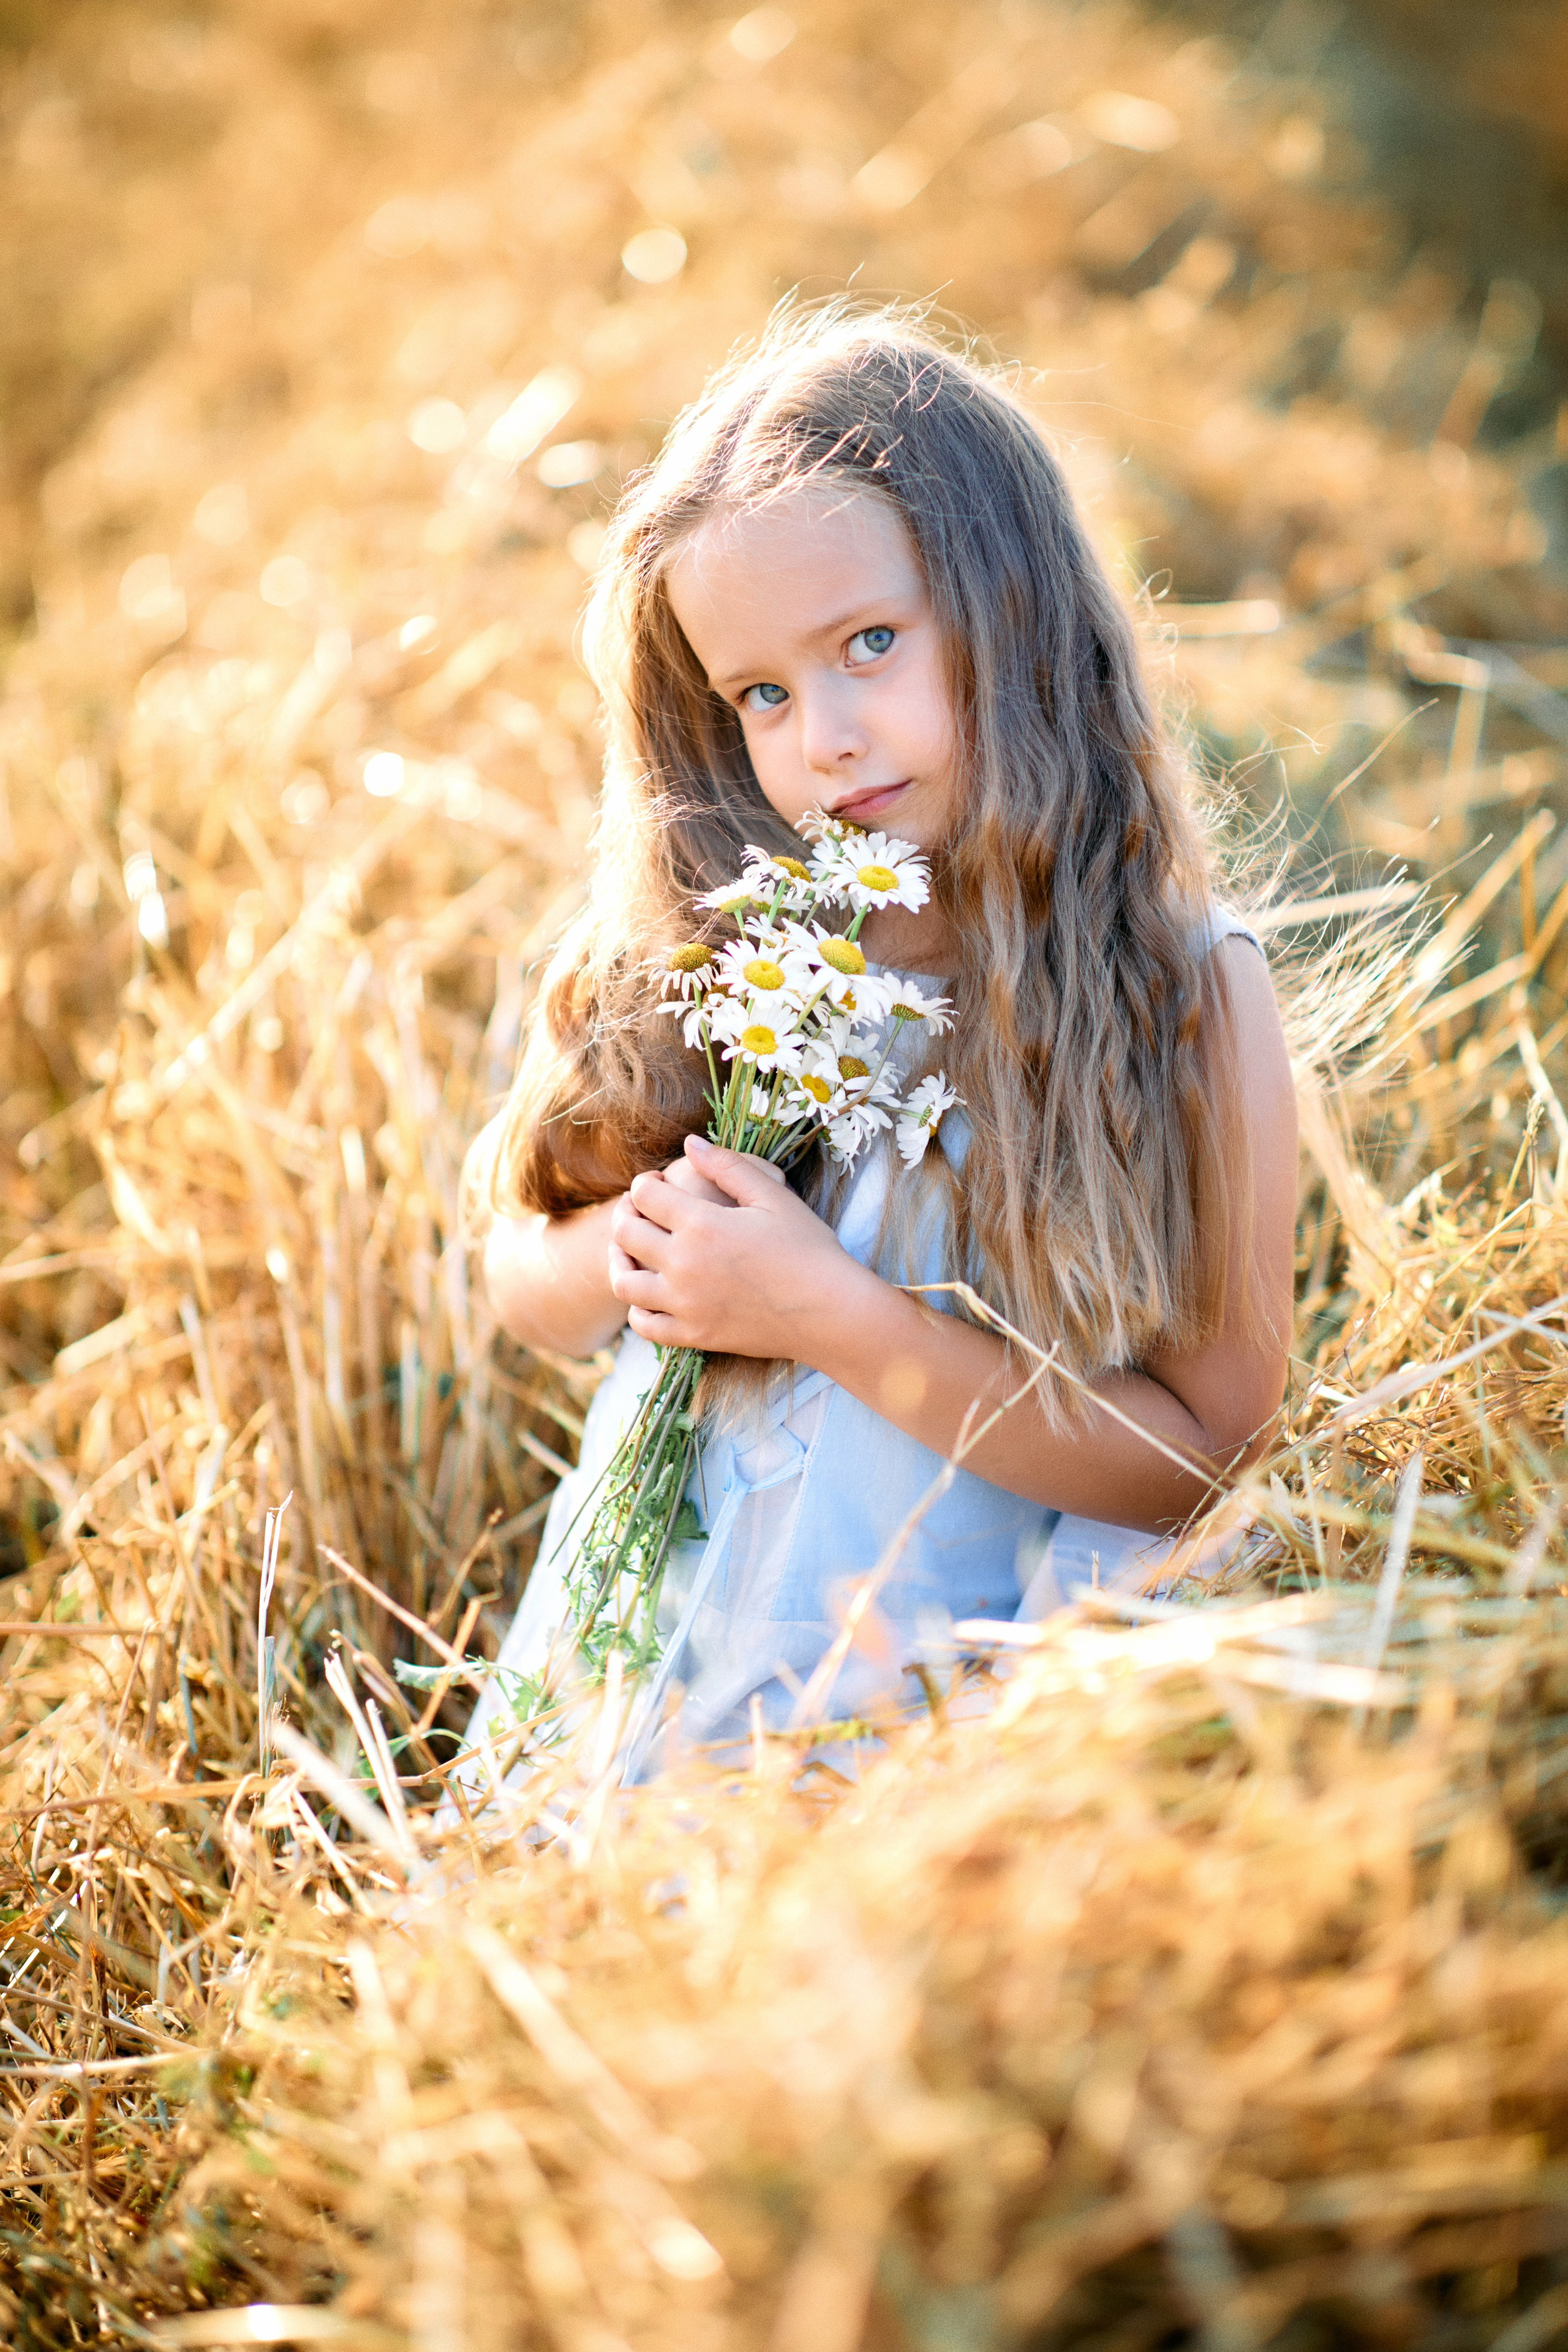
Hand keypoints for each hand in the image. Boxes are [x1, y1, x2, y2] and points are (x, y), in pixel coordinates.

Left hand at [608, 1135, 864, 1358]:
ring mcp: (685, 1304)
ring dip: (620, 1261)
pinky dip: (636, 1309)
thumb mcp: (773, 1196)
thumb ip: (727, 1165)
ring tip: (631, 1252)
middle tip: (637, 1210)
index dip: (644, 1183)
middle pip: (626, 1234)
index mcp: (702, 1224)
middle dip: (625, 1214)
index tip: (655, 1183)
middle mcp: (684, 1264)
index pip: (645, 1195)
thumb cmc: (809, 1249)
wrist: (830, 1312)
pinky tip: (649, 1295)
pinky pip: (644, 1325)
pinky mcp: (694, 1335)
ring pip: (625, 1282)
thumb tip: (689, 1142)